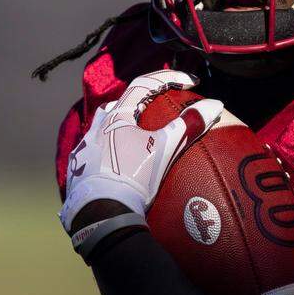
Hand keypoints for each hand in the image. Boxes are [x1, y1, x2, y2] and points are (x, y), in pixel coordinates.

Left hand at [59, 70, 222, 233]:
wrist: (100, 215)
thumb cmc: (133, 178)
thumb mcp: (165, 150)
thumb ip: (188, 125)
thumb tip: (215, 104)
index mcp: (116, 117)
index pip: (143, 84)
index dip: (168, 78)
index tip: (189, 81)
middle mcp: (96, 127)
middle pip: (121, 103)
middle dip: (143, 101)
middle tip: (162, 106)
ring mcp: (84, 148)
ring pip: (102, 125)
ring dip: (120, 123)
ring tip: (136, 132)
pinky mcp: (78, 170)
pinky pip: (94, 150)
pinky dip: (108, 148)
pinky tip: (117, 161)